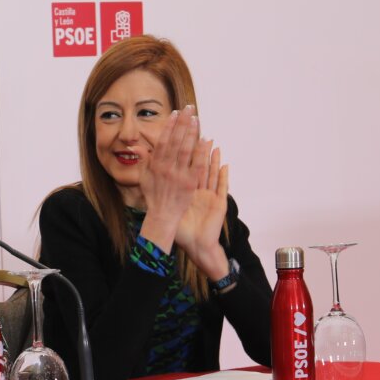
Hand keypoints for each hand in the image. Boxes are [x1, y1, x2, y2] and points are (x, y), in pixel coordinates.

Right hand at [137, 105, 203, 252]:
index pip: (164, 140)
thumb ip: (143, 160)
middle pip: (176, 141)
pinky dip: (201, 151)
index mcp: (156, 165)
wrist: (162, 216)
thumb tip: (134, 146)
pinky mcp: (190, 183)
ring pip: (186, 149)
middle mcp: (166, 168)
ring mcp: (179, 175)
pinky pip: (197, 164)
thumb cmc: (153, 196)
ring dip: (192, 133)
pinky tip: (206, 139)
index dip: (170, 125)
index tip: (175, 113)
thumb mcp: (143, 177)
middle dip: (183, 123)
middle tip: (189, 108)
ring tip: (197, 118)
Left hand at [174, 142, 232, 279]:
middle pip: (201, 168)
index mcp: (190, 193)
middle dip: (200, 151)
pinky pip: (222, 188)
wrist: (198, 246)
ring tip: (215, 145)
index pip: (187, 171)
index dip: (184, 156)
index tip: (181, 142)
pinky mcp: (219, 205)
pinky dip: (224, 177)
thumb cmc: (186, 231)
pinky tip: (226, 165)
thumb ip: (166, 199)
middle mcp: (202, 192)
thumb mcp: (173, 212)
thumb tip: (153, 187)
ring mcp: (211, 197)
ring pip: (213, 175)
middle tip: (199, 134)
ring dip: (214, 160)